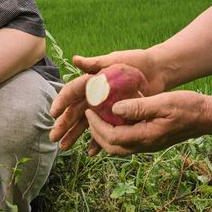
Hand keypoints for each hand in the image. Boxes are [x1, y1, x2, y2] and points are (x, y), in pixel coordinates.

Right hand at [49, 49, 163, 153]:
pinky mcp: (116, 116)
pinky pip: (104, 130)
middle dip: (63, 124)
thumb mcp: (115, 60)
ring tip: (64, 147)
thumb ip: (96, 63)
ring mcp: (104, 107)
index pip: (72, 93)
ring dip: (75, 135)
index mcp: (92, 81)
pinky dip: (97, 140)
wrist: (157, 71)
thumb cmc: (135, 61)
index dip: (62, 102)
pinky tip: (91, 152)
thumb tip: (75, 60)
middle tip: (54, 136)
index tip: (53, 113)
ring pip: (85, 123)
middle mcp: (95, 95)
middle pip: (75, 111)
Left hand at [84, 90, 211, 155]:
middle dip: (96, 133)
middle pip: (112, 147)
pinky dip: (116, 134)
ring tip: (97, 118)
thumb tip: (114, 109)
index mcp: (146, 136)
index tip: (90, 110)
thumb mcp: (163, 102)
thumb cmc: (188, 107)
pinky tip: (115, 119)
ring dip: (105, 136)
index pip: (112, 137)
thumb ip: (139, 107)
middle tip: (89, 114)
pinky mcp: (152, 140)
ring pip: (120, 147)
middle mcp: (146, 145)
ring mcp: (149, 145)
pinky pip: (128, 142)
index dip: (97, 125)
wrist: (207, 117)